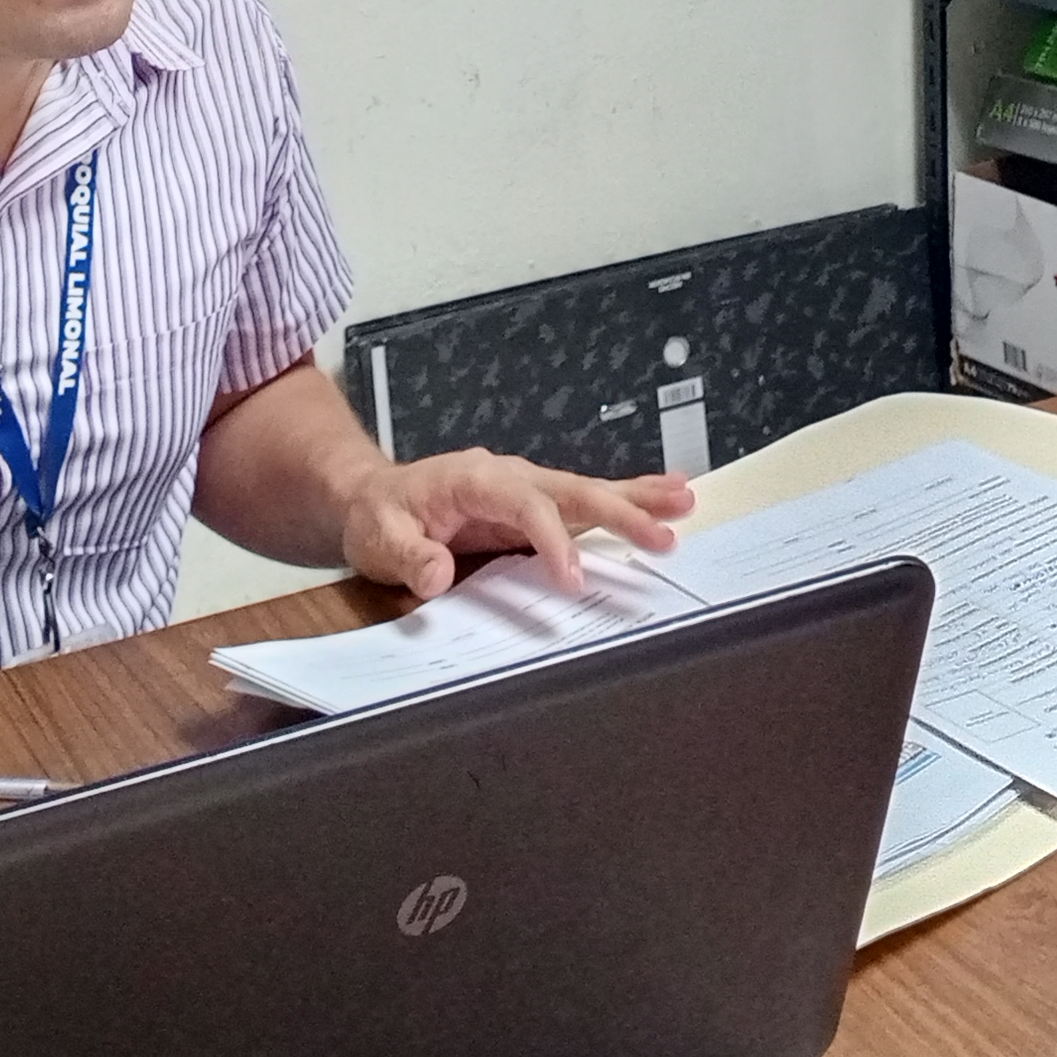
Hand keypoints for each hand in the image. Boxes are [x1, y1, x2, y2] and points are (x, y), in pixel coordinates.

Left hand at [337, 449, 694, 599]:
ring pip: (586, 489)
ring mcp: (523, 487)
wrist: (370, 497)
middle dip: (619, 510)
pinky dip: (624, 499)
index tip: (573, 580)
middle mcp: (508, 475)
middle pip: (571, 489)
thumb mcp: (378, 537)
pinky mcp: (531, 503)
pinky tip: (664, 498)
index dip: (553, 541)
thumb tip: (436, 574)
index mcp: (474, 479)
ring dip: (635, 498)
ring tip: (685, 501)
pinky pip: (582, 501)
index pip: (526, 505)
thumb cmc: (376, 516)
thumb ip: (407, 555)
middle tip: (663, 535)